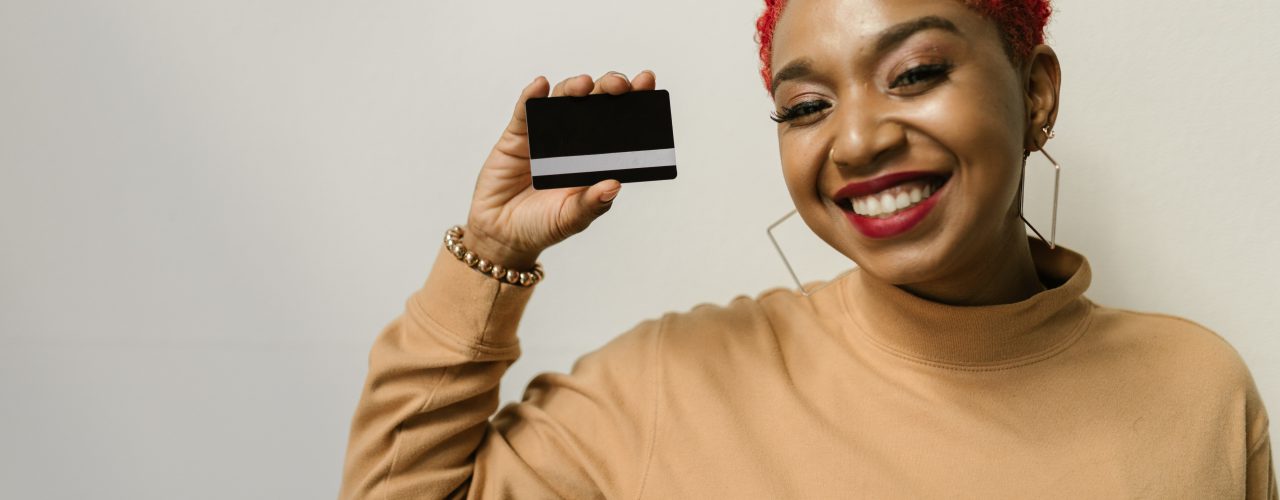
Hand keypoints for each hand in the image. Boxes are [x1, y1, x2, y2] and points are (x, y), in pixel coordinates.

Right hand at [463, 70, 657, 269]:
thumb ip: (592, 204)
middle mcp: (574, 140)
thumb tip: (614, 185)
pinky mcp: (517, 135)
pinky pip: (525, 110)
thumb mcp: (571, 219)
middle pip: (595, 102)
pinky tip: (540, 86)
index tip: (647, 82)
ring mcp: (546, 134)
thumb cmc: (542, 225)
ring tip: (583, 85)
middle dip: (609, 87)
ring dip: (574, 87)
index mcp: (596, 158)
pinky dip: (532, 96)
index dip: (635, 100)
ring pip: (563, 100)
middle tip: (619, 85)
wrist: (502, 234)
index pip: (621, 123)